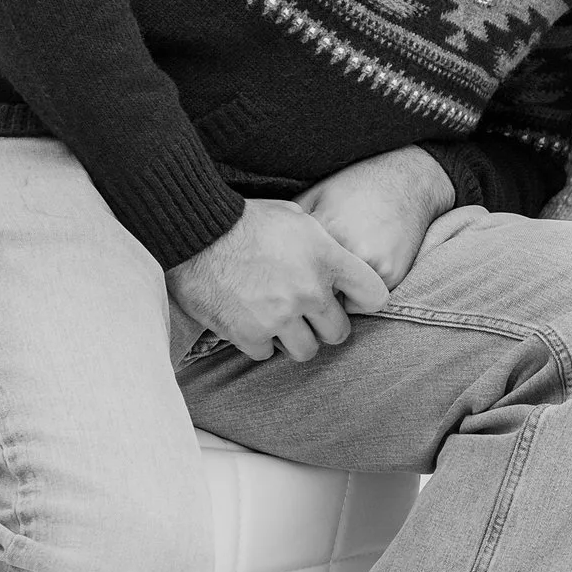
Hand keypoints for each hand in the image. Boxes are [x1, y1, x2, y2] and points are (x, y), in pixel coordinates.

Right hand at [168, 197, 388, 365]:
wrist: (196, 231)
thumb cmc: (245, 219)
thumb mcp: (296, 217)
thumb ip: (322, 245)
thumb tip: (334, 261)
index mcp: (327, 259)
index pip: (374, 295)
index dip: (364, 300)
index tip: (351, 300)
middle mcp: (309, 292)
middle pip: (338, 333)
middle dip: (324, 326)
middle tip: (306, 314)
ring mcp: (279, 316)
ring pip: (305, 351)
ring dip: (293, 339)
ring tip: (277, 320)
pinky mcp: (248, 334)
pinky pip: (265, 354)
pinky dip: (258, 342)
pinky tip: (249, 321)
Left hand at [299, 145, 456, 290]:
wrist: (407, 180)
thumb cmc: (357, 185)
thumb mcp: (317, 194)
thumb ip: (293, 223)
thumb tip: (265, 247)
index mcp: (326, 231)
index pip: (294, 273)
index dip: (291, 276)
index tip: (290, 275)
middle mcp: (350, 250)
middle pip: (317, 294)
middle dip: (312, 292)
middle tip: (312, 281)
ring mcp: (373, 265)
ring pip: (342, 302)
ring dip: (338, 295)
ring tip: (341, 272)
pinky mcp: (392, 274)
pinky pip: (366, 301)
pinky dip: (361, 293)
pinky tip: (362, 269)